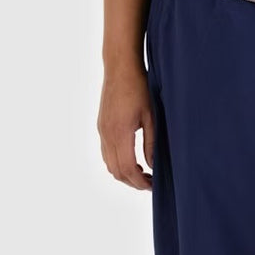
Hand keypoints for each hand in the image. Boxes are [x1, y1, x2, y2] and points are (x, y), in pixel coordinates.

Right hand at [97, 63, 154, 190]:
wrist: (120, 67)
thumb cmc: (139, 88)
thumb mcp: (151, 117)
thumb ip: (152, 144)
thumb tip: (152, 166)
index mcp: (119, 133)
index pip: (127, 169)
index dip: (140, 182)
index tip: (153, 186)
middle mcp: (106, 134)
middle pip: (116, 171)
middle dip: (133, 182)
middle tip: (150, 184)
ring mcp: (102, 130)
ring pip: (109, 164)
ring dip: (125, 174)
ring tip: (143, 174)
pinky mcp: (101, 126)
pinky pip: (106, 153)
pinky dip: (118, 163)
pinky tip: (133, 161)